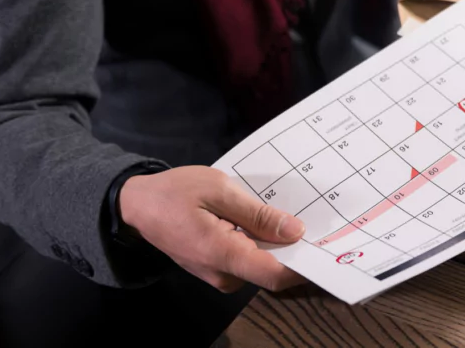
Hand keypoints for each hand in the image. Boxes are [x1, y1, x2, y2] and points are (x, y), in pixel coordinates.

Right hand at [119, 165, 306, 292]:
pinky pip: (248, 260)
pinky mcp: (217, 269)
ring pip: (261, 264)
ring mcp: (218, 274)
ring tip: (286, 213)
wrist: (137, 206)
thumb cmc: (174, 192)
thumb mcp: (219, 190)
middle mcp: (222, 274)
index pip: (275, 274)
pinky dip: (260, 243)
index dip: (305, 265)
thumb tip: (294, 231)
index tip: (327, 246)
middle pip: (271, 269)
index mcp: (223, 254)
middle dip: (294, 248)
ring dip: (276, 243)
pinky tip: (263, 221)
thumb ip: (258, 214)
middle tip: (313, 219)